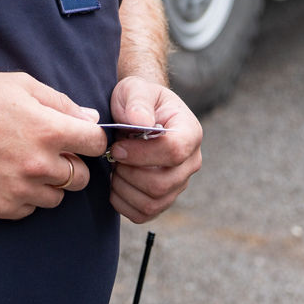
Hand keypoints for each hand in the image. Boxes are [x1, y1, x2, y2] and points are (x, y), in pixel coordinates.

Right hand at [0, 71, 107, 219]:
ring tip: (23, 161)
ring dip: (48, 182)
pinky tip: (7, 175)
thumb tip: (90, 119)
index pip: (96, 143)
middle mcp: (38, 164)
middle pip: (81, 177)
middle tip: (47, 149)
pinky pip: (30, 209)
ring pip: (57, 197)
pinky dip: (25, 196)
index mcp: (48, 130)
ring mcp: (19, 190)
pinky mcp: (0, 207)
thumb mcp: (20, 85)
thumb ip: (61, 102)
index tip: (80, 136)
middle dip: (71, 162)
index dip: (91, 138)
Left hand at [106, 75, 202, 223]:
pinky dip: (123, 203)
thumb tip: (141, 121)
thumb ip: (138, 102)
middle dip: (129, 173)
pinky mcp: (163, 198)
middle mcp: (190, 162)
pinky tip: (115, 182)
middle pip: (163, 183)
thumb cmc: (138, 100)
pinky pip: (144, 214)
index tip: (117, 147)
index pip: (174, 151)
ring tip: (114, 167)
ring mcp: (178, 183)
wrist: (138, 113)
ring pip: (153, 202)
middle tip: (113, 157)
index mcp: (189, 132)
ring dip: (124, 188)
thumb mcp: (135, 90)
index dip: (141, 154)